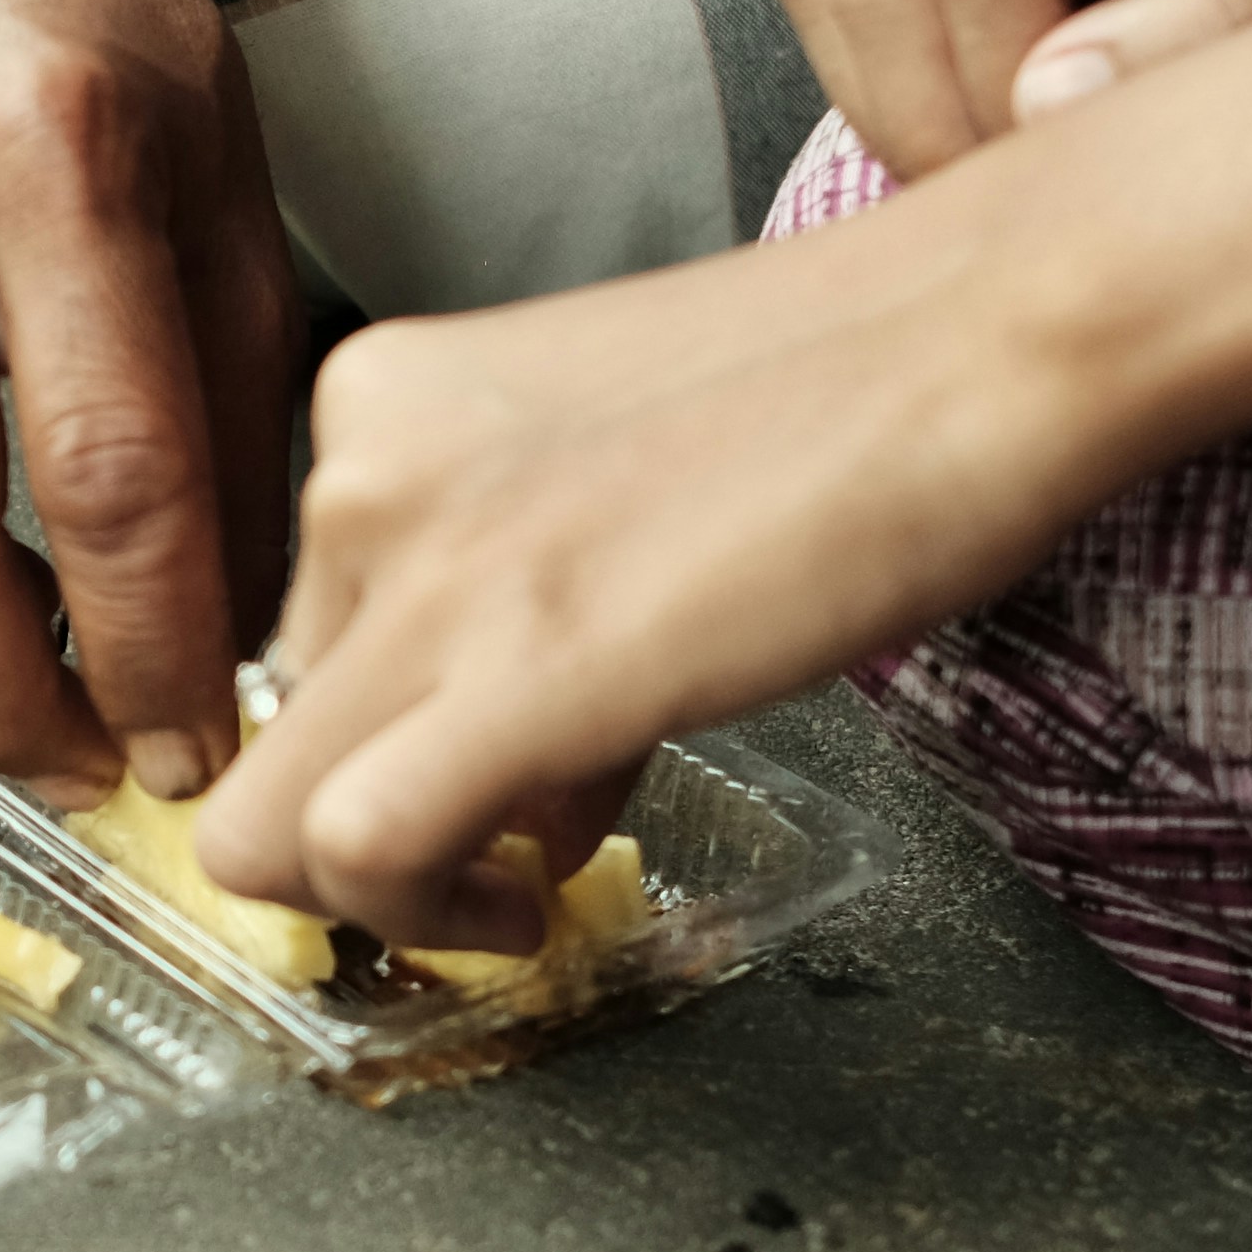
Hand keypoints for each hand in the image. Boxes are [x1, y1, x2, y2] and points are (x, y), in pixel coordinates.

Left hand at [192, 172, 1119, 943]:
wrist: (983, 331)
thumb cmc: (851, 395)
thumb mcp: (607, 466)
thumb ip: (508, 579)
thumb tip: (496, 752)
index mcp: (380, 404)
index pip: (300, 632)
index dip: (388, 732)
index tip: (478, 776)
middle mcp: (362, 470)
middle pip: (275, 732)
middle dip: (394, 810)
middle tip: (524, 828)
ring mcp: (419, 566)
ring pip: (268, 823)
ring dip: (397, 892)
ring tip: (531, 875)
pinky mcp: (506, 665)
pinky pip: (348, 852)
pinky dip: (424, 920)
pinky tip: (526, 908)